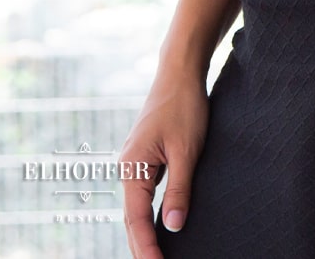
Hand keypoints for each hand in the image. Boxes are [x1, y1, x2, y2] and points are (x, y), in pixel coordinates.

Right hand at [120, 68, 208, 258]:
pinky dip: (149, 214)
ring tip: (157, 256)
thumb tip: (173, 227)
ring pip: (137, 207)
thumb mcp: (186, 150)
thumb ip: (178, 189)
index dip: (146, 247)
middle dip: (142, 246)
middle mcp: (128, 166)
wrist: (180, 73)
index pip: (136, 219)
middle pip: (131, 218)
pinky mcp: (145, 156)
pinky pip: (144, 193)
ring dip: (145, 232)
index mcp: (132, 167)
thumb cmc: (184, 106)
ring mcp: (135, 161)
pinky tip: (160, 226)